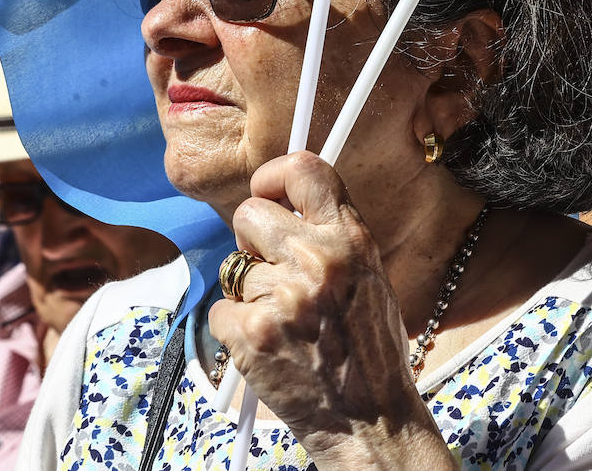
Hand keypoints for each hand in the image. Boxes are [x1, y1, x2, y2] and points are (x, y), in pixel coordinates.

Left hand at [207, 152, 452, 469]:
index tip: (266, 192)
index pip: (304, 170)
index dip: (273, 175)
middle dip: (249, 240)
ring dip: (248, 295)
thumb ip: (331, 237)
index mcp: (351, 239)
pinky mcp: (253, 332)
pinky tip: (267, 347)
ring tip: (283, 325)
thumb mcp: (368, 278)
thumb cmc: (369, 353)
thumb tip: (286, 206)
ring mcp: (285, 296)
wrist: (370, 422)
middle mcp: (319, 259)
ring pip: (234, 268)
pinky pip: (220, 309)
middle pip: (249, 213)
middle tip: (267, 271)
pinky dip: (235, 330)